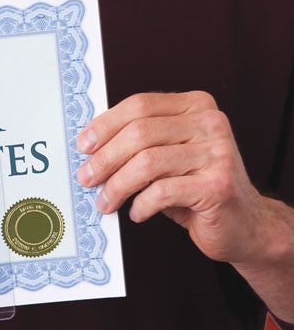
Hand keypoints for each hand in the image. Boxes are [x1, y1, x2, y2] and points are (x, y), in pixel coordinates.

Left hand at [75, 90, 272, 265]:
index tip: (83, 145)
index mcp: (196, 105)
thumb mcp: (169, 153)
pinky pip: (163, 191)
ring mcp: (219, 153)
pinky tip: (136, 212)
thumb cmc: (197, 186)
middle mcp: (211, 123)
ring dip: (117, 185)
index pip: (140, 105)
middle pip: (139, 132)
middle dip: (105, 158)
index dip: (105, 124)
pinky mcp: (219, 186)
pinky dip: (141, 204)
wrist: (246, 225)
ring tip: (106, 202)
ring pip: (147, 162)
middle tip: (86, 177)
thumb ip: (140, 140)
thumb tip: (89, 144)